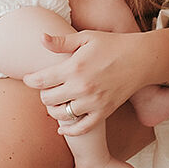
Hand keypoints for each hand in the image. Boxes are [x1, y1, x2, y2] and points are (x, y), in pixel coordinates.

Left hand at [22, 29, 146, 135]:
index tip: (28, 79)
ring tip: (56, 101)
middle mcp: (81, 87)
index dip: (30, 80)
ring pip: (61, 115)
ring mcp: (93, 102)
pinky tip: (62, 126)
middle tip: (46, 88)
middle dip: (43, 94)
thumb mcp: (85, 38)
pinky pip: (81, 128)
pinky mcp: (104, 112)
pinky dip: (69, 130)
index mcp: (74, 67)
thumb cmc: (111, 45)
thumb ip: (61, 42)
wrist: (140, 59)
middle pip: (48, 99)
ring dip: (54, 110)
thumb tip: (40, 37)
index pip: (41, 80)